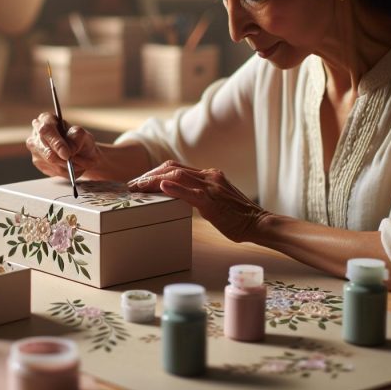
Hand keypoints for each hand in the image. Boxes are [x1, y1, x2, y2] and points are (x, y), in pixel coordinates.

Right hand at [26, 112, 99, 178]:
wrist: (82, 153)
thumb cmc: (80, 140)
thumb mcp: (83, 135)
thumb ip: (77, 137)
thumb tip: (70, 149)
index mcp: (46, 119)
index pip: (46, 130)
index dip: (56, 143)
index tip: (67, 154)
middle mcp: (36, 133)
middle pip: (44, 148)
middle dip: (61, 158)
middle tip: (73, 162)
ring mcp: (35, 148)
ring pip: (49, 161)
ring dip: (66, 165)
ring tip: (78, 164)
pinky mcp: (38, 162)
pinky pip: (51, 170)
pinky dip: (64, 171)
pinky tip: (71, 167)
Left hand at [128, 160, 264, 242]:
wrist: (258, 222)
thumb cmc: (238, 217)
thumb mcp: (217, 200)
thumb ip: (201, 195)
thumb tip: (182, 198)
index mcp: (210, 175)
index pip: (176, 167)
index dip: (155, 172)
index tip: (140, 181)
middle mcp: (209, 175)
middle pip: (172, 168)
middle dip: (148, 174)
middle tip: (132, 185)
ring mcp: (211, 186)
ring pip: (176, 175)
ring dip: (152, 180)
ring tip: (137, 187)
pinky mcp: (212, 201)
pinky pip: (190, 192)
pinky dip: (174, 188)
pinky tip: (161, 187)